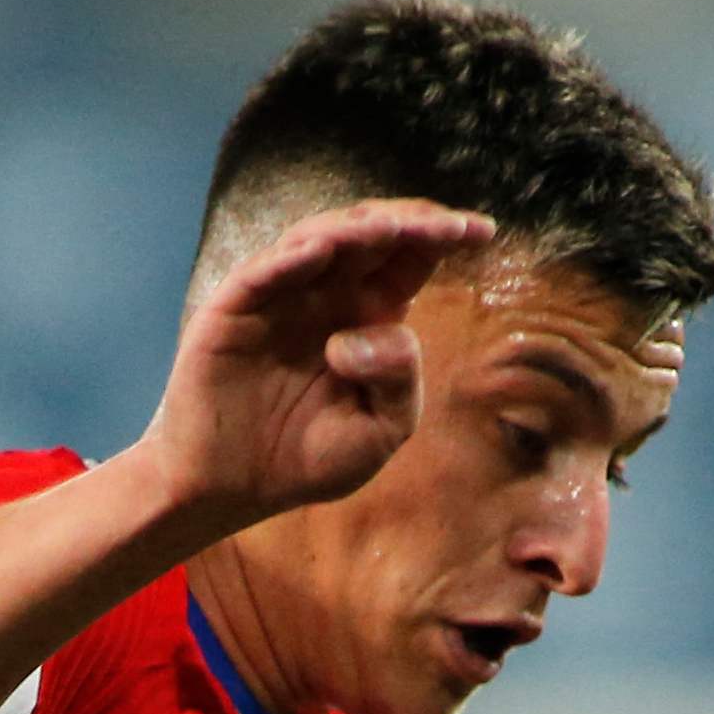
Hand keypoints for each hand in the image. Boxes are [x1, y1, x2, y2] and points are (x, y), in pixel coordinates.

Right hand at [131, 201, 493, 532]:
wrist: (230, 489)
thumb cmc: (304, 460)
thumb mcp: (380, 432)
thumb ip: (399, 383)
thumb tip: (364, 335)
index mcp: (367, 314)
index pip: (410, 258)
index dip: (443, 237)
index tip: (483, 231)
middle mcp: (325, 293)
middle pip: (372, 235)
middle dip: (412, 223)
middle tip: (449, 227)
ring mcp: (279, 294)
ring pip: (319, 239)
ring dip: (356, 230)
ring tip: (394, 229)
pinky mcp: (234, 309)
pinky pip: (261, 272)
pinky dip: (289, 258)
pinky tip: (321, 251)